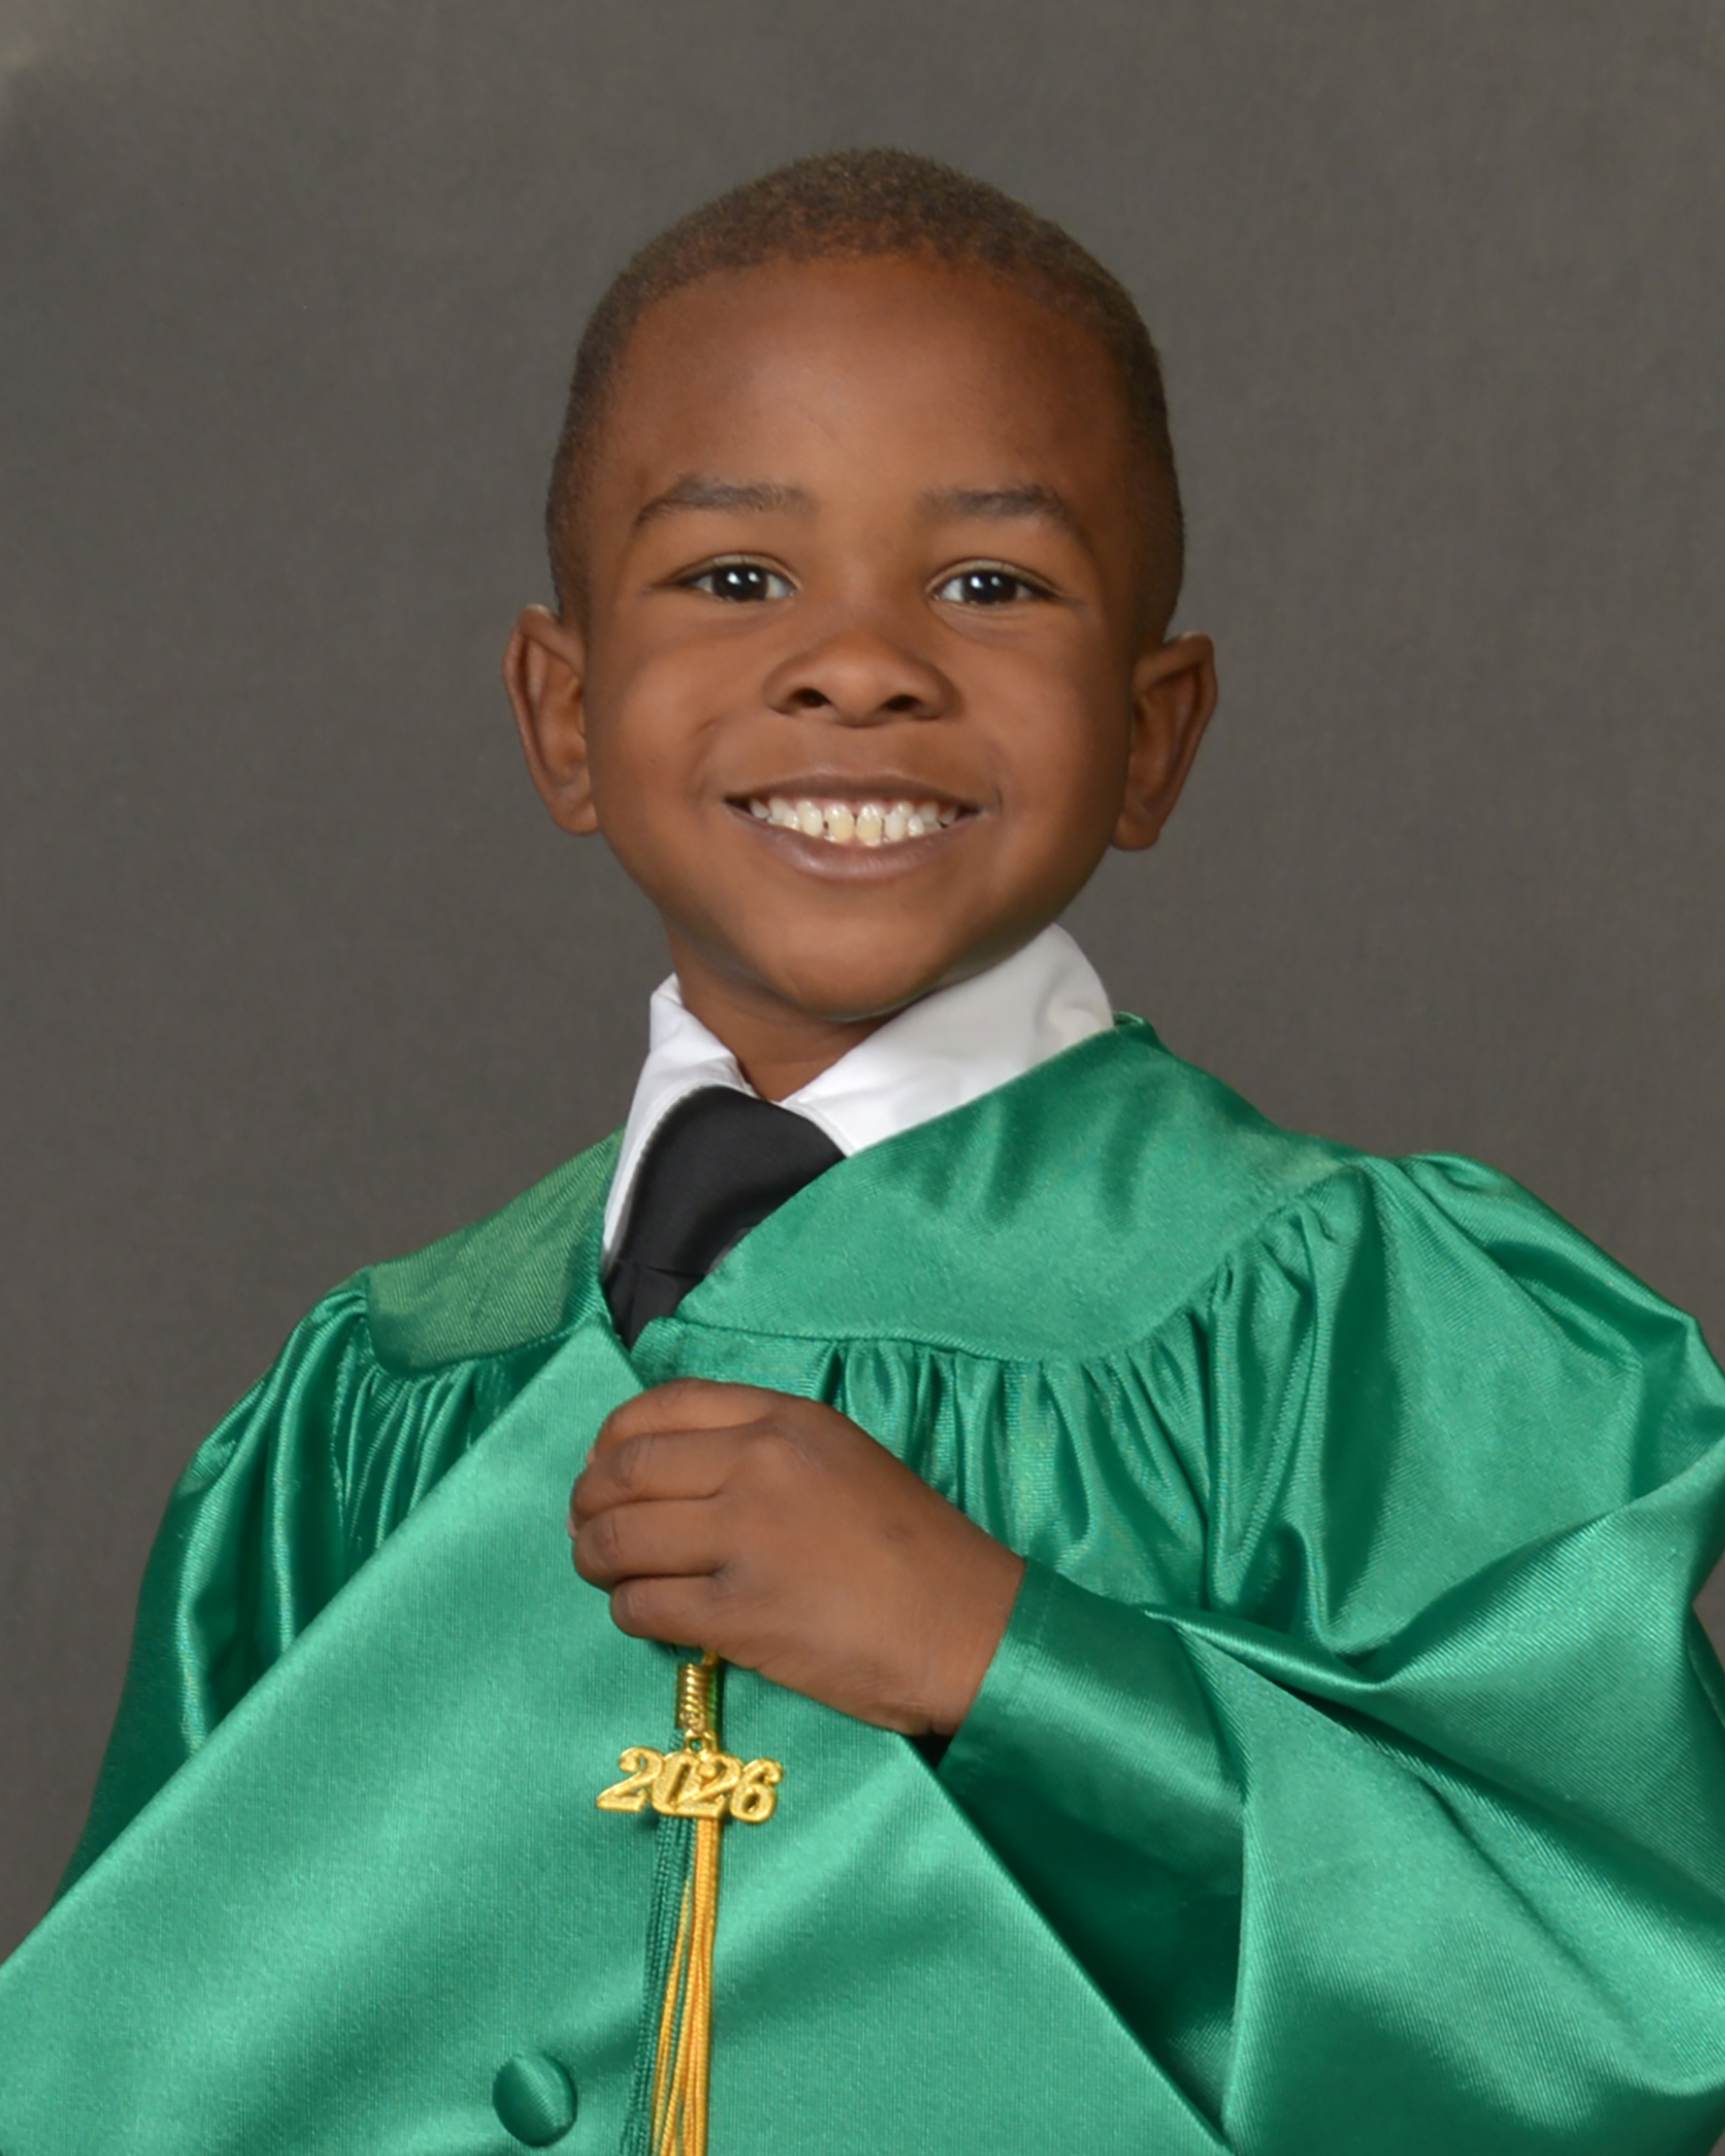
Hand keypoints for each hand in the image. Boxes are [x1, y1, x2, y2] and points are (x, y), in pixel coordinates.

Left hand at [569, 1380, 1024, 1734]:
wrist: (970, 1627)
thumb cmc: (915, 1547)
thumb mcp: (843, 1459)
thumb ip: (763, 1450)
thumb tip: (670, 1471)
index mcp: (785, 1420)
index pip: (659, 1408)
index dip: (611, 1439)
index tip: (601, 1466)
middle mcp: (757, 1467)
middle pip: (623, 1471)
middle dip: (589, 1502)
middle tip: (588, 1527)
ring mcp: (745, 1540)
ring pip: (618, 1539)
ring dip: (596, 1558)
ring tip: (604, 1571)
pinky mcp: (740, 1616)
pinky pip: (643, 1606)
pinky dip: (629, 1611)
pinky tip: (646, 1614)